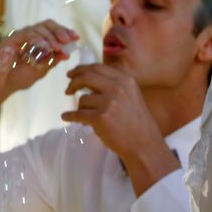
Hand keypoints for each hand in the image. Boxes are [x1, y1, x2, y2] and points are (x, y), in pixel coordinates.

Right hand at [0, 20, 77, 118]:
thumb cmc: (16, 79)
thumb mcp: (39, 70)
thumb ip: (51, 61)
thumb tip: (66, 53)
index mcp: (35, 41)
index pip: (51, 30)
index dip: (64, 31)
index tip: (75, 38)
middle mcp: (26, 36)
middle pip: (46, 25)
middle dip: (59, 32)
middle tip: (67, 41)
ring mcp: (17, 37)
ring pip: (37, 28)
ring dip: (50, 37)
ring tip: (57, 47)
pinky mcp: (8, 41)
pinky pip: (25, 35)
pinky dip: (36, 40)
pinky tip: (45, 48)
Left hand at [63, 64, 178, 194]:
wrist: (145, 144)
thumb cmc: (136, 123)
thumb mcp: (131, 96)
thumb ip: (113, 86)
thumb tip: (86, 78)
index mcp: (125, 80)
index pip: (97, 67)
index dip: (81, 69)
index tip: (71, 74)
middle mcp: (118, 88)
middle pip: (86, 77)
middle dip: (73, 82)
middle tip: (67, 90)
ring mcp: (109, 102)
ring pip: (82, 99)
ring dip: (81, 108)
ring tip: (89, 118)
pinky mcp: (101, 118)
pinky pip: (77, 114)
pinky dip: (69, 116)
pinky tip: (66, 117)